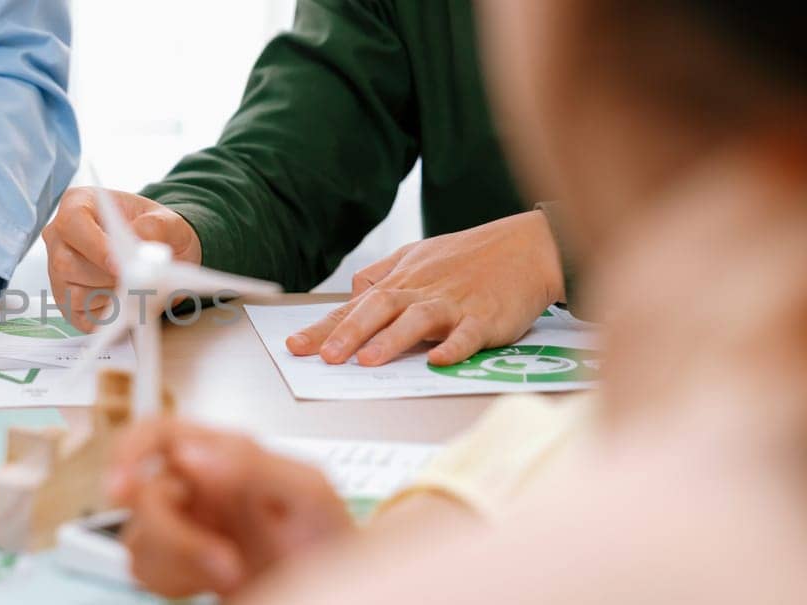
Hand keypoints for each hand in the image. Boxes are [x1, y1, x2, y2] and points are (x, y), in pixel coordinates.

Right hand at [43, 187, 202, 332]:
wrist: (156, 254)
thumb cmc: (154, 231)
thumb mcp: (166, 221)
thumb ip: (156, 227)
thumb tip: (141, 245)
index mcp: (78, 205)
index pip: (72, 223)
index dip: (95, 247)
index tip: (120, 266)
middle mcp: (59, 237)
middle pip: (66, 264)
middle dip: (106, 278)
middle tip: (138, 281)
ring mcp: (57, 271)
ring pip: (73, 293)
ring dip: (110, 297)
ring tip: (135, 287)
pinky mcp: (65, 300)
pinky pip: (79, 314)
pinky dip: (107, 313)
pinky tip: (124, 300)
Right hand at [107, 419, 353, 597]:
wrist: (332, 593)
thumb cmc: (326, 540)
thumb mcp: (307, 494)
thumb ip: (253, 465)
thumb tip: (194, 452)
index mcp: (222, 455)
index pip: (158, 433)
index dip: (129, 451)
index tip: (121, 485)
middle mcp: (194, 485)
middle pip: (142, 495)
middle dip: (176, 538)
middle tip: (225, 564)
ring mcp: (181, 525)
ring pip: (137, 538)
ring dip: (183, 564)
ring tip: (233, 573)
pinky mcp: (174, 564)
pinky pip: (143, 571)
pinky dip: (175, 583)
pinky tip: (210, 581)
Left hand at [287, 210, 563, 366]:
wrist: (530, 247)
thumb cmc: (471, 257)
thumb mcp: (419, 256)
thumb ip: (383, 275)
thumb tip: (352, 291)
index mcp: (403, 280)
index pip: (356, 305)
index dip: (325, 326)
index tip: (295, 344)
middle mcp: (422, 290)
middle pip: (379, 308)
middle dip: (349, 332)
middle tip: (324, 356)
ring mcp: (454, 304)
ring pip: (417, 318)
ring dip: (391, 339)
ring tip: (368, 361)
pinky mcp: (487, 318)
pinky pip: (468, 334)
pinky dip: (454, 347)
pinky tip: (438, 361)